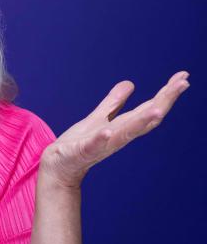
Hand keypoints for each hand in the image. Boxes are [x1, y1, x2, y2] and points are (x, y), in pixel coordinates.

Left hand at [39, 70, 189, 187]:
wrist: (59, 166)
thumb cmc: (80, 142)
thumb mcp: (98, 118)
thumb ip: (114, 103)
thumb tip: (130, 84)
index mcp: (122, 127)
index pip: (149, 109)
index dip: (166, 94)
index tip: (183, 78)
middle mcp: (117, 136)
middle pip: (145, 118)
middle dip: (164, 101)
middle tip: (182, 84)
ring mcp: (101, 145)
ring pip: (125, 133)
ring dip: (141, 121)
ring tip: (158, 108)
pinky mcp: (82, 151)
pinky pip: (93, 146)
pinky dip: (101, 139)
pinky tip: (107, 131)